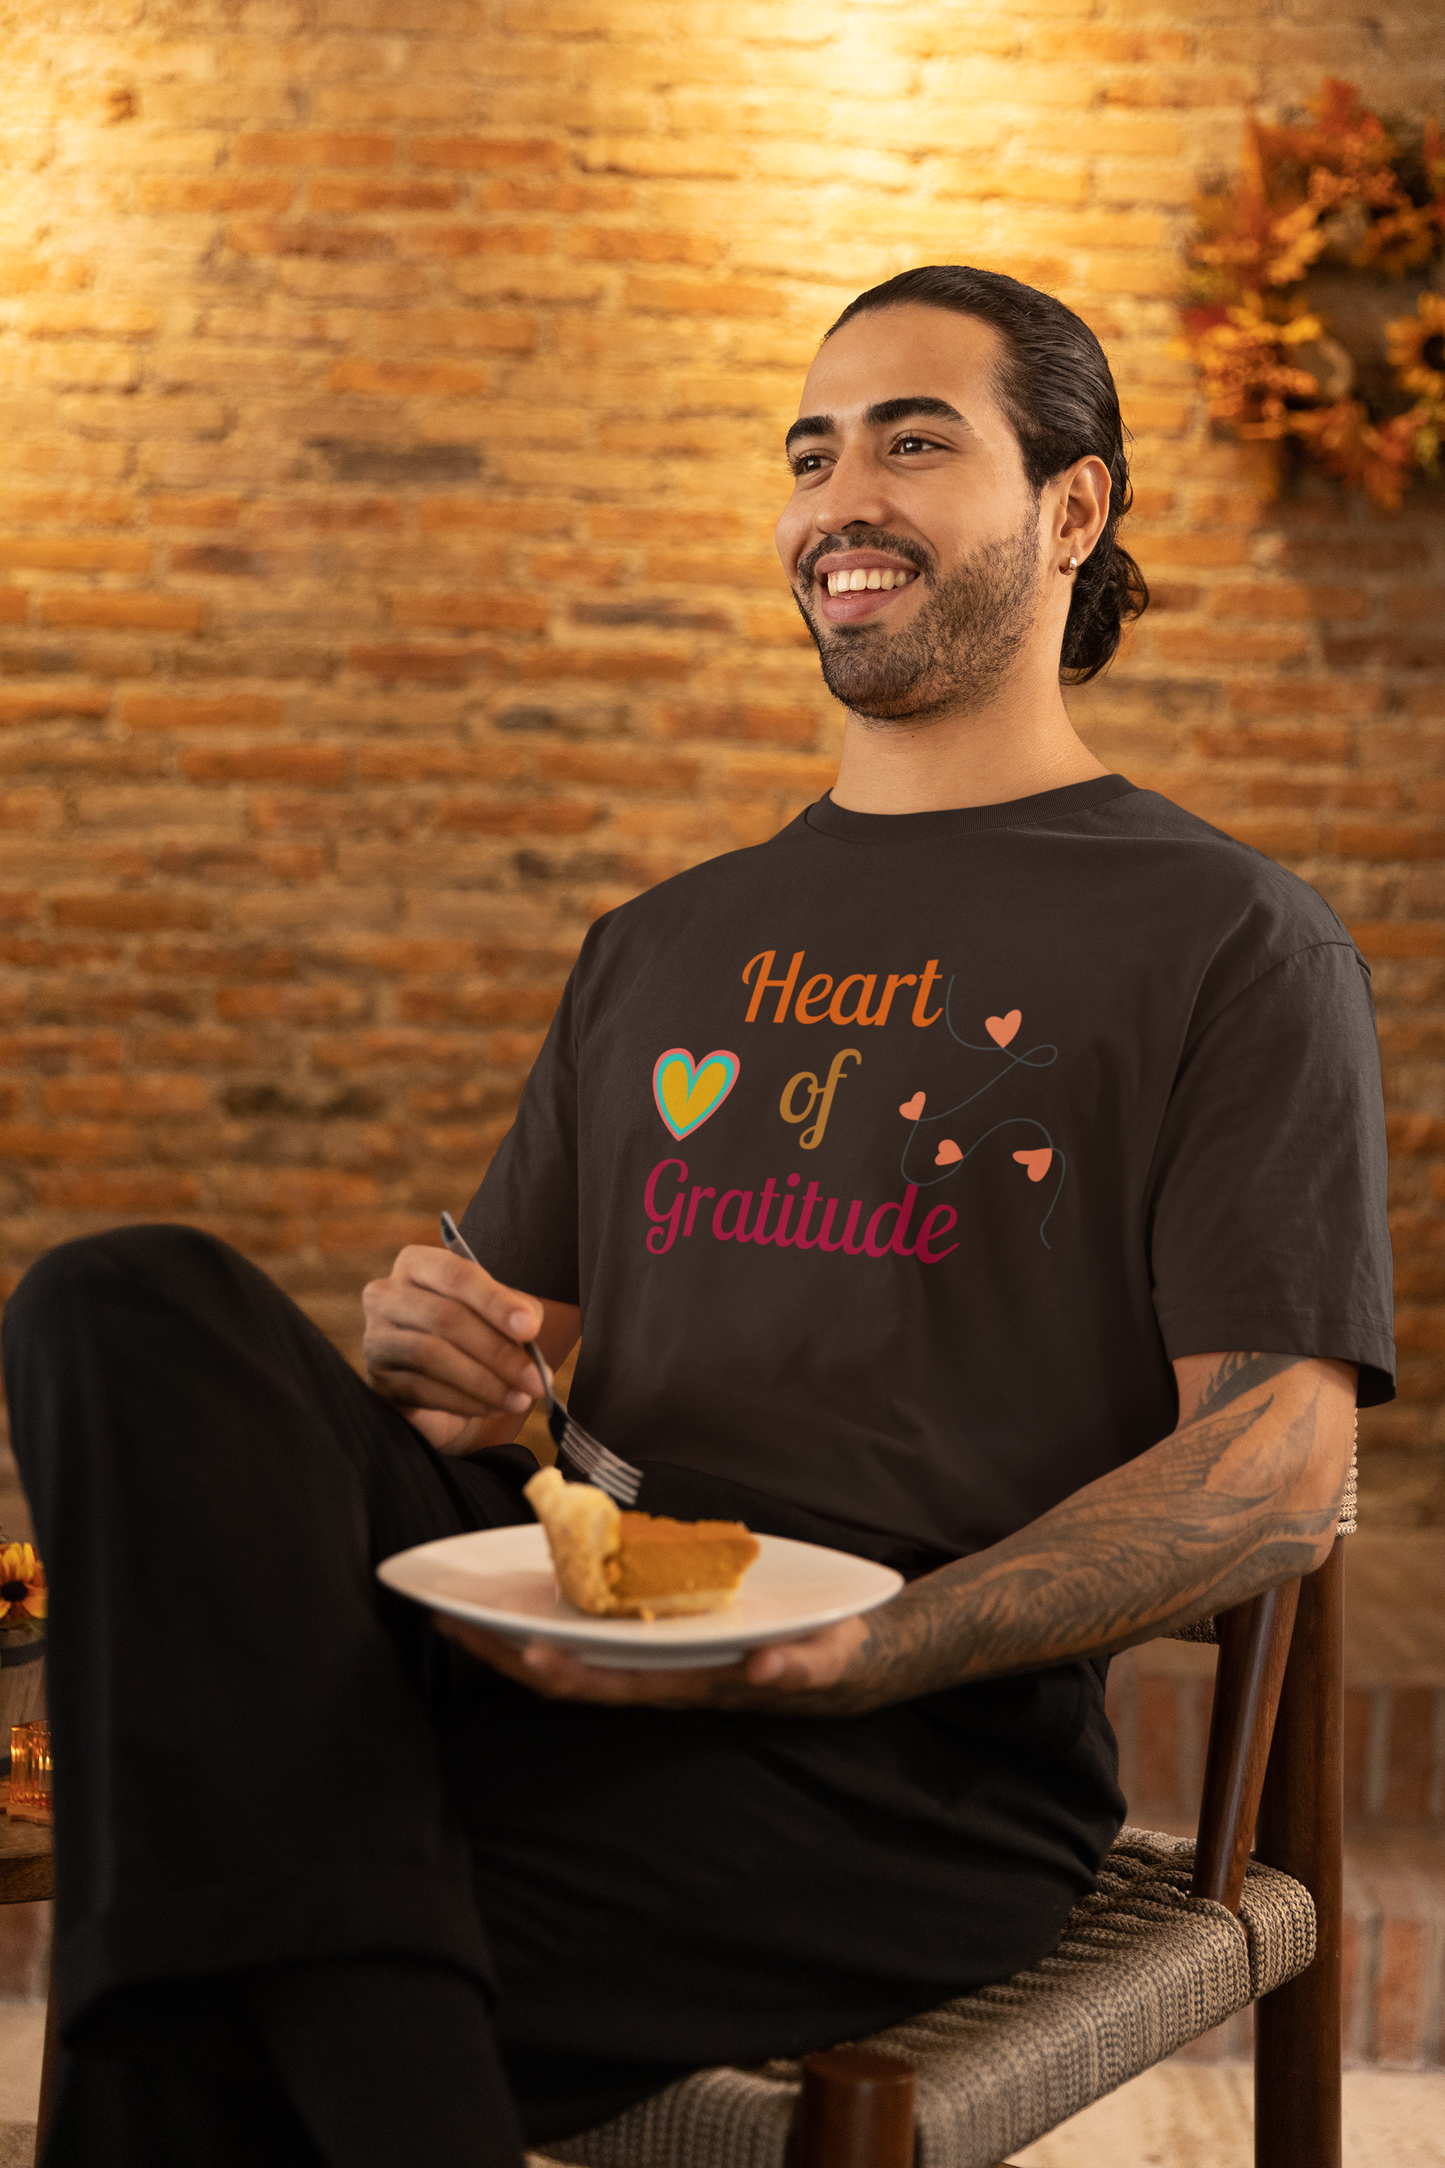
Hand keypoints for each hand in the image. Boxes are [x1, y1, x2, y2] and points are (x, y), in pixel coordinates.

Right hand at [362, 1244, 548, 1452]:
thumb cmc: (473, 1335)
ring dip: (484, 1381)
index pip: (456, 1274)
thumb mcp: (497, 1314)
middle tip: (535, 1378)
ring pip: (431, 1355)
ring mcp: (376, 1338)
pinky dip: (464, 1401)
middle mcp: (386, 1295)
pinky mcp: (377, 1380)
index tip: (530, 1328)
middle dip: (498, 1351)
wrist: (442, 1383)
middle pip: (445, 1317)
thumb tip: (528, 1325)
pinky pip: (422, 1390)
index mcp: (418, 1264)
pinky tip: (492, 1407)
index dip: (495, 1301)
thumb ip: (514, 1311)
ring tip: (518, 1398)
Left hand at [432, 1611, 872, 1711]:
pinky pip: (585, 1631)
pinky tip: (512, 1592)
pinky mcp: (653, 1635)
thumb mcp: (824, 1660)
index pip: (615, 1687)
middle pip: (567, 1675)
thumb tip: (765, 1670)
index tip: (526, 1654)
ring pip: (566, 1653)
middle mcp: (659, 1677)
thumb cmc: (829, 1656)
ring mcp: (651, 1657)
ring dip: (508, 1637)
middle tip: (445, 1620)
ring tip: (454, 1608)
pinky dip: (544, 1615)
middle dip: (505, 1654)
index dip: (568, 1677)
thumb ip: (797, 1667)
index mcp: (691, 1684)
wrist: (842, 1656)